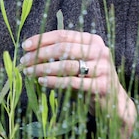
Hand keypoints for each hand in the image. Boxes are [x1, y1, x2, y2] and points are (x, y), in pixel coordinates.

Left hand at [20, 30, 135, 138]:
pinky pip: (72, 82)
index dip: (42, 39)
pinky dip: (54, 81)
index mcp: (93, 40)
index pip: (63, 35)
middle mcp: (99, 51)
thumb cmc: (90, 79)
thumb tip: (31, 51)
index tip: (25, 46)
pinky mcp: (102, 86)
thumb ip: (62, 54)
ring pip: (66, 65)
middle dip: (40, 54)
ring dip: (44, 68)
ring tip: (29, 72)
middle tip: (24, 62)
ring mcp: (102, 68)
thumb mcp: (79, 61)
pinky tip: (42, 81)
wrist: (114, 103)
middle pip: (63, 49)